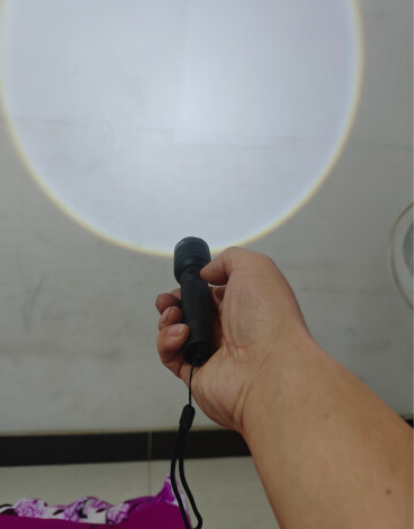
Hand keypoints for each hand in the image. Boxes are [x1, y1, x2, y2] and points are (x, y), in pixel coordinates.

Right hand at [155, 246, 310, 434]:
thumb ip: (228, 259)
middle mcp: (230, 330)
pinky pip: (171, 357)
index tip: (185, 282)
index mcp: (244, 306)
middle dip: (174, 302)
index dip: (195, 287)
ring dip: (168, 319)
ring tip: (174, 315)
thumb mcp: (255, 267)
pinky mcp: (196, 374)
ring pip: (176, 333)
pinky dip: (167, 342)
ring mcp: (212, 353)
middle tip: (169, 300)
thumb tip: (207, 272)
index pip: (211, 294)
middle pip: (191, 313)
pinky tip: (180, 334)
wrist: (271, 368)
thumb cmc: (270, 319)